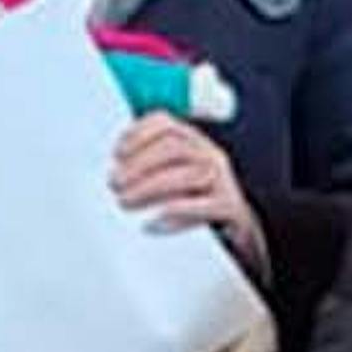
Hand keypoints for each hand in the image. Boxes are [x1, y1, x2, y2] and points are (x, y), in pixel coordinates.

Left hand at [105, 114, 253, 237]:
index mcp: (193, 141)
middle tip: (114, 184)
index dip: (138, 133)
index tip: (117, 153)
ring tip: (125, 202)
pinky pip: (204, 206)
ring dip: (149, 188)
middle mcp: (209, 154)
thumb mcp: (175, 174)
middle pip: (173, 148)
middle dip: (138, 164)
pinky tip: (152, 224)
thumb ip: (151, 166)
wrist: (237, 227)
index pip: (166, 124)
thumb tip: (113, 173)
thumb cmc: (197, 198)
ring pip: (185, 175)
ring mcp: (222, 180)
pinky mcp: (230, 206)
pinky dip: (175, 213)